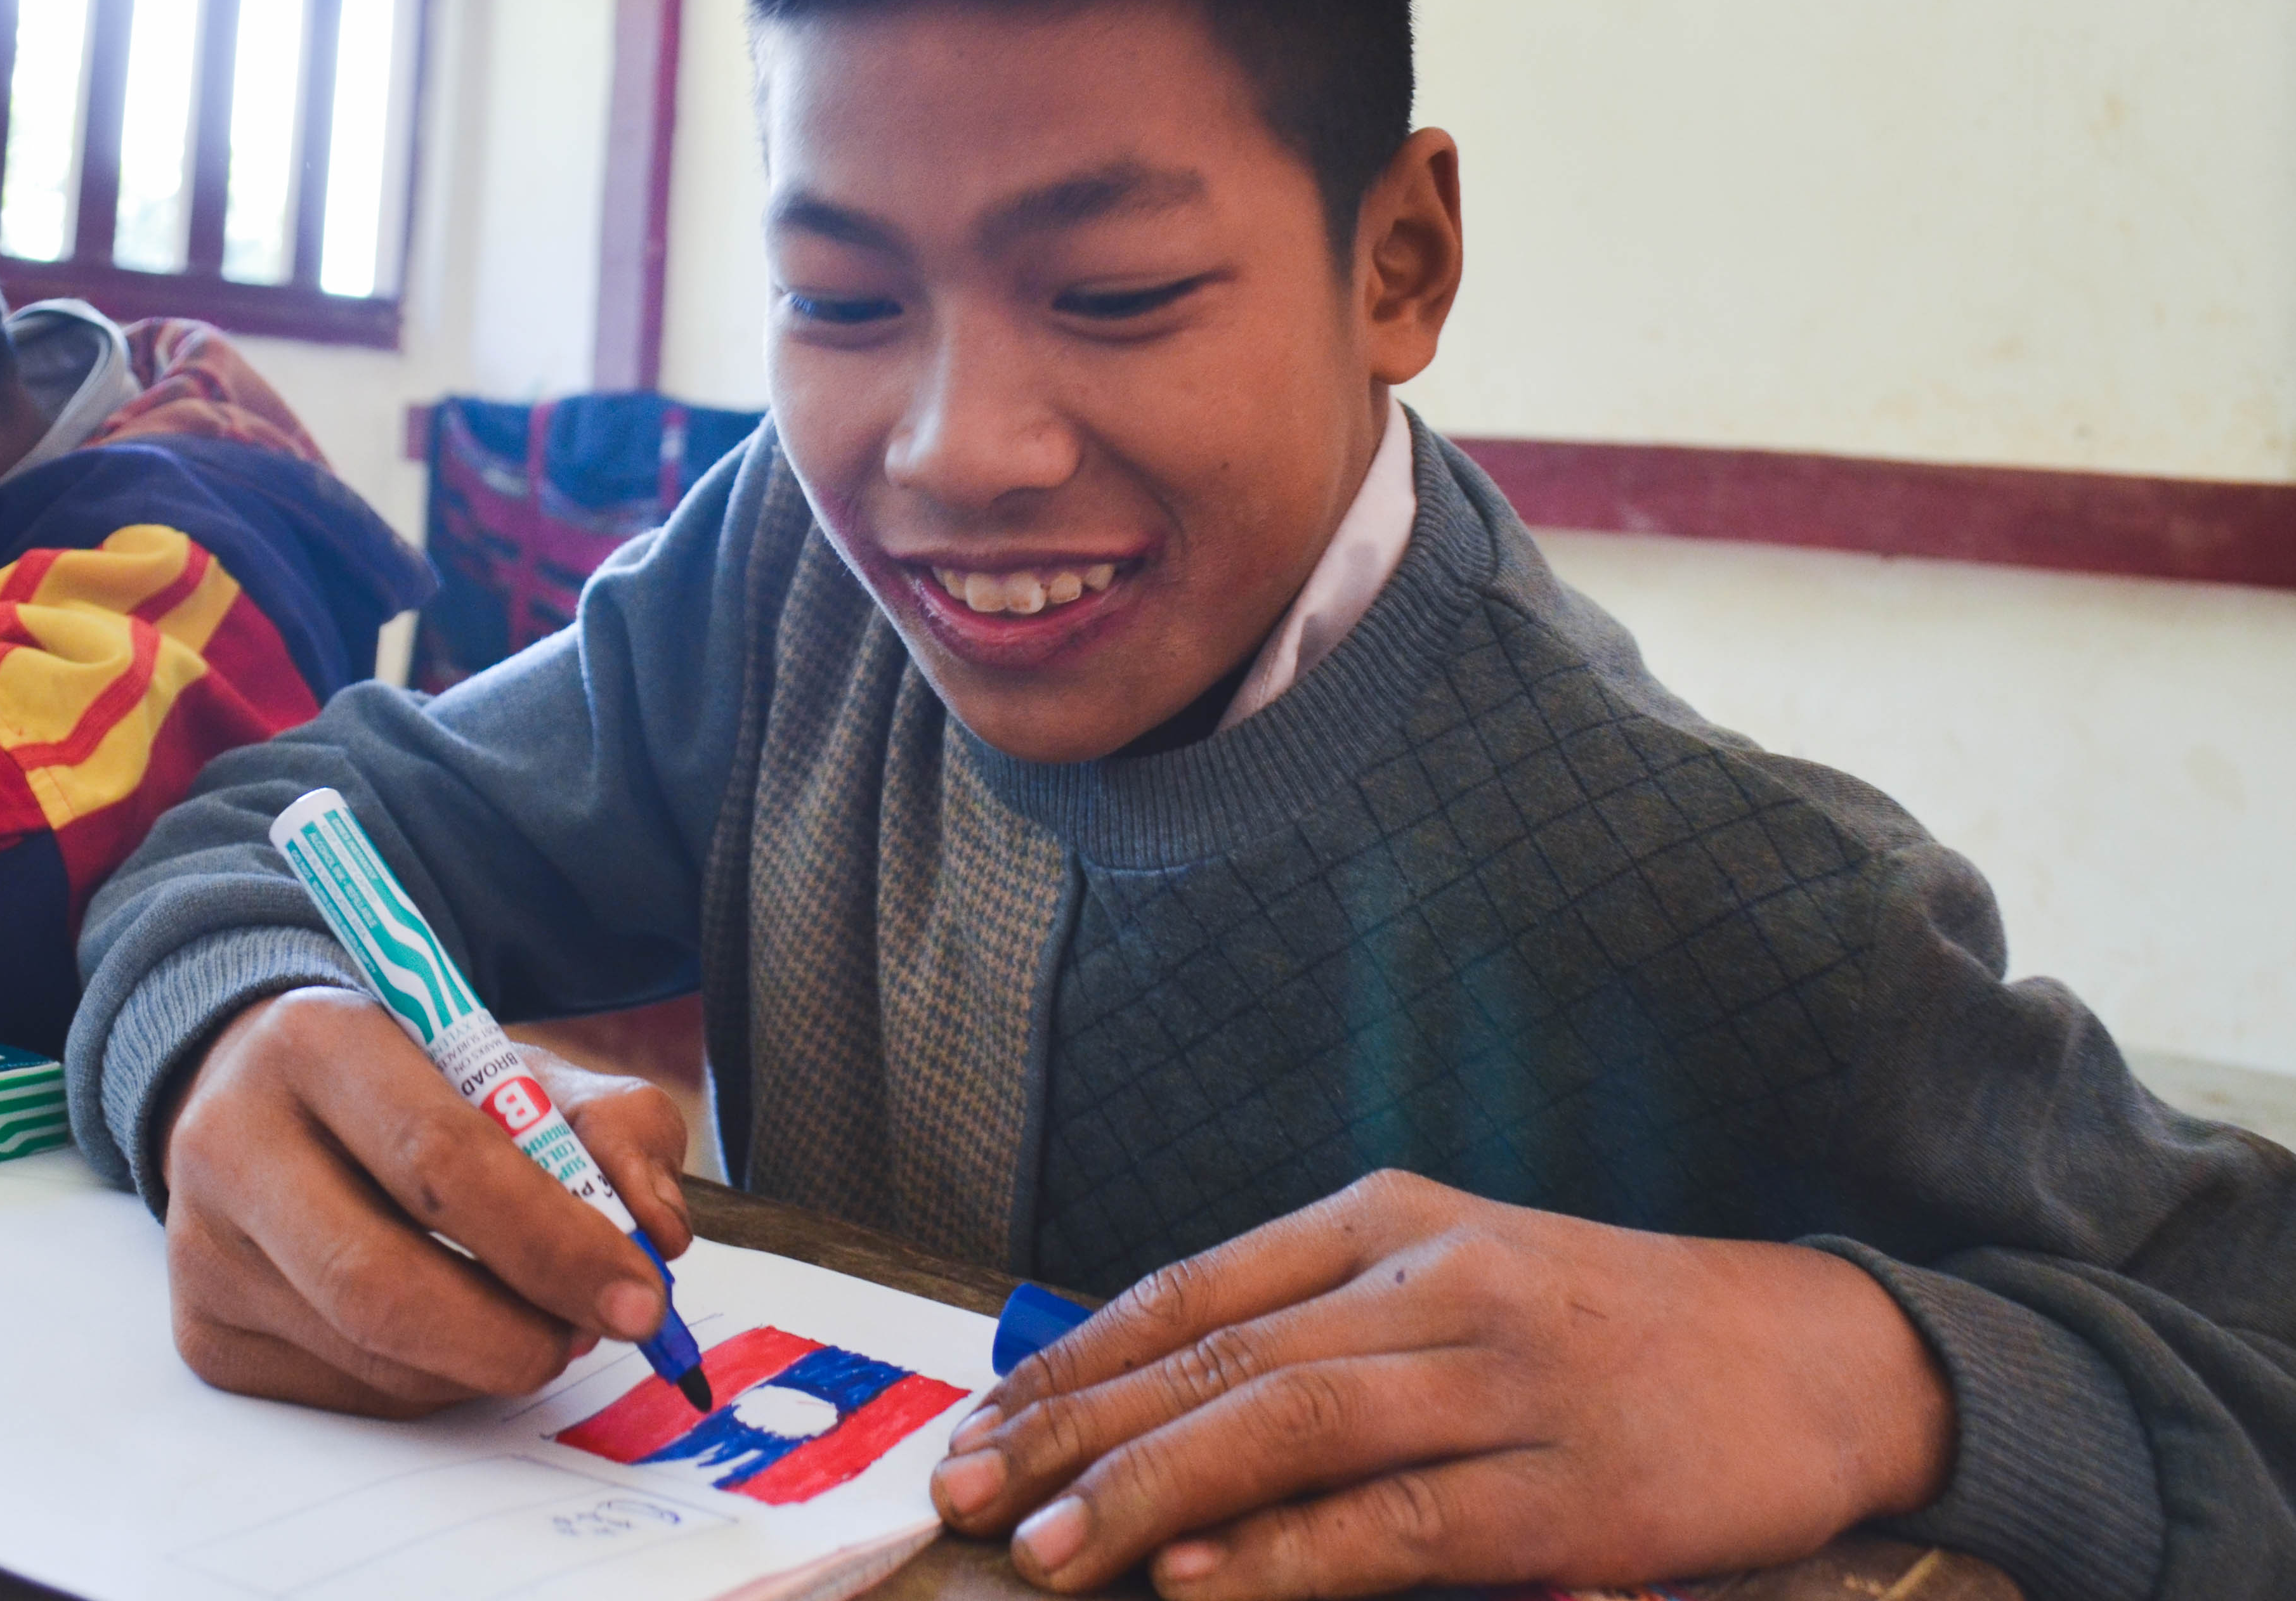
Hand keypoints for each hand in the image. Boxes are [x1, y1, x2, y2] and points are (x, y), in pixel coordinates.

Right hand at [158, 985, 692, 1416]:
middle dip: (515, 1333)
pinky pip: (347, 1393)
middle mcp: (233, 1142)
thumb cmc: (415, 1085)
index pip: (439, 1161)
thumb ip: (613, 1127)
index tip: (640, 1294)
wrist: (271, 1093)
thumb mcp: (520, 1068)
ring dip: (485, 1362)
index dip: (551, 1241)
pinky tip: (456, 1332)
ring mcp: (205, 1247)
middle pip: (381, 1282)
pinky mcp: (205, 1330)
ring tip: (539, 1321)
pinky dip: (433, 1383)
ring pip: (371, 1355)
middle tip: (598, 1334)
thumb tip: (658, 1232)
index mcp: (317, 1041)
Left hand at [931, 1169, 1953, 1598]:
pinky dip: (1287, 1554)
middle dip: (1074, 1433)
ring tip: (1047, 1551)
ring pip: (1290, 1430)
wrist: (1819, 1355)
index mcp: (1390, 1220)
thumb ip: (1318, 1327)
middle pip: (1219, 1358)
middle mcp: (1434, 1282)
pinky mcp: (1568, 1491)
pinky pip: (1397, 1526)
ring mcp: (1504, 1383)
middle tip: (966, 1493)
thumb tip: (1154, 1414)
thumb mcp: (1455, 1279)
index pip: (1191, 1291)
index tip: (979, 1428)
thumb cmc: (1609, 1327)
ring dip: (1151, 1494)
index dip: (1073, 1364)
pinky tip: (1200, 1581)